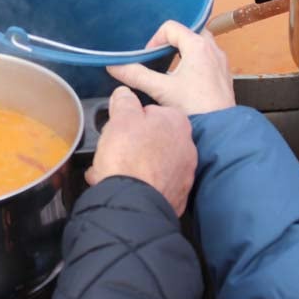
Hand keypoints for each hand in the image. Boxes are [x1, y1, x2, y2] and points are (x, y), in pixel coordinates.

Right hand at [84, 87, 196, 214]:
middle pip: (152, 138)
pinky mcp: (177, 196)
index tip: (118, 128)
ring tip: (112, 172)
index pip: (151, 111)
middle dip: (131, 144)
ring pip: (153, 162)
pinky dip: (141, 184)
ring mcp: (184, 173)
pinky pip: (155, 184)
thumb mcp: (121, 117)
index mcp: (176, 121)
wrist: (133, 203)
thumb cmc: (129, 157)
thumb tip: (125, 94)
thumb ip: (125, 101)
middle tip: (113, 150)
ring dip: (134, 165)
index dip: (130, 119)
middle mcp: (187, 146)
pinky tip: (124, 187)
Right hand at [107, 22, 234, 114]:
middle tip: (160, 58)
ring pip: (200, 45)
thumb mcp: (160, 89)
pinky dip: (195, 63)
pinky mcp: (223, 75)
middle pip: (188, 32)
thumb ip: (136, 75)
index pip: (171, 28)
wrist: (220, 130)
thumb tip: (114, 66)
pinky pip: (208, 59)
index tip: (148, 58)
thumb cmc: (194, 107)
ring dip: (184, 52)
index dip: (155, 40)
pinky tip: (185, 83)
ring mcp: (220, 62)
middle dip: (172, 42)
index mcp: (198, 45)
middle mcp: (213, 49)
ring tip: (170, 70)